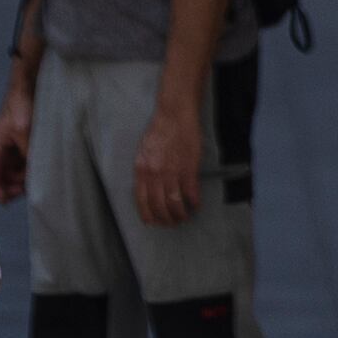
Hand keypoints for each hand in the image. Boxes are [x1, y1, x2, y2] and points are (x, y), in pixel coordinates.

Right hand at [0, 93, 33, 202]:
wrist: (29, 85)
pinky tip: (40, 171)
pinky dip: (29, 169)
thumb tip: (33, 175)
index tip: (6, 203)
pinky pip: (23, 161)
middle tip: (27, 193)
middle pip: (3, 175)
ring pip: (14, 170)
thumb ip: (27, 155)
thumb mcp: (24, 133)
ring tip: (35, 183)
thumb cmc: (21, 106)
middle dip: (12, 186)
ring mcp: (12, 145)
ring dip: (22, 178)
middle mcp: (1, 148)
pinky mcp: (23, 141)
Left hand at [133, 104, 203, 225]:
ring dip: (180, 214)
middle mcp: (154, 173)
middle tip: (172, 222)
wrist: (174, 114)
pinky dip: (194, 202)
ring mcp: (172, 172)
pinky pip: (191, 193)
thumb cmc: (159, 130)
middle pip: (158, 206)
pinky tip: (195, 204)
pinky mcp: (188, 168)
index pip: (141, 200)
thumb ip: (145, 170)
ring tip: (184, 216)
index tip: (152, 222)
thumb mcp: (144, 151)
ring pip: (174, 203)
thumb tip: (148, 188)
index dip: (147, 214)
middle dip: (166, 219)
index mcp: (141, 169)